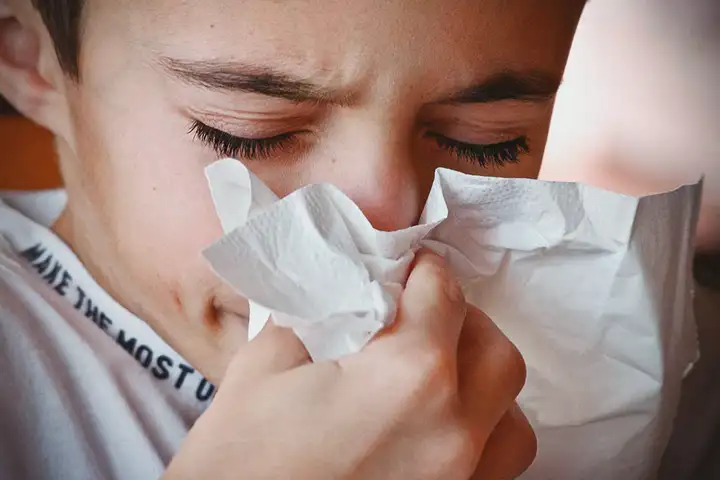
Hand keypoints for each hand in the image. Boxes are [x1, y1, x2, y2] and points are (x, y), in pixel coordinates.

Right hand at [164, 251, 534, 478]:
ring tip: (433, 376)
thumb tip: (343, 291)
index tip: (406, 269)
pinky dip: (481, 432)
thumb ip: (314, 315)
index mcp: (408, 377)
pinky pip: (500, 462)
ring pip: (511, 411)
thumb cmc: (239, 465)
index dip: (421, 269)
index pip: (442, 293)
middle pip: (492, 347)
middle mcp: (454, 431)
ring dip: (479, 380)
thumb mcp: (261, 369)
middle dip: (457, 320)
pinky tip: (436, 427)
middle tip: (415, 317)